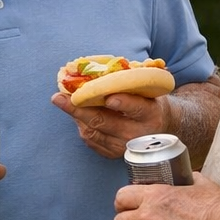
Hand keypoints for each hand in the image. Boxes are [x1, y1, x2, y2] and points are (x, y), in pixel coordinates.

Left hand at [52, 90, 172, 158]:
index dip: (123, 103)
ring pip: (93, 131)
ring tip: (61, 100)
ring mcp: (124, 147)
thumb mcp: (148, 90)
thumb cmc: (150, 101)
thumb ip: (133, 80)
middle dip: (79, 109)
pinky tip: (76, 113)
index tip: (109, 97)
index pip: (137, 108)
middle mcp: (138, 135)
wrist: (161, 128)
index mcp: (151, 114)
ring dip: (75, 115)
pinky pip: (90, 139)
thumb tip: (115, 65)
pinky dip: (81, 125)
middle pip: (104, 121)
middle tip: (59, 98)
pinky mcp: (113, 154)